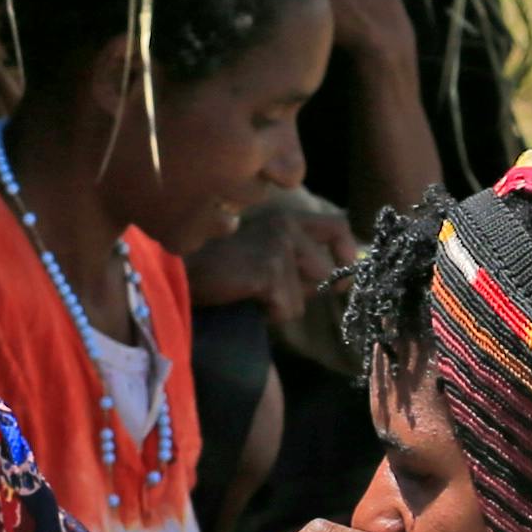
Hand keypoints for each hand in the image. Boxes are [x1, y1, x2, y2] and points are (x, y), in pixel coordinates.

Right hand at [186, 201, 345, 322]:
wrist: (183, 272)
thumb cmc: (221, 266)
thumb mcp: (264, 254)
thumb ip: (298, 260)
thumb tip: (337, 280)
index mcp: (287, 218)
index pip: (338, 226)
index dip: (349, 252)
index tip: (343, 275)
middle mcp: (287, 225)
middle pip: (324, 272)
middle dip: (304, 291)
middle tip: (270, 290)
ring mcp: (278, 246)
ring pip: (303, 297)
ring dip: (280, 304)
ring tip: (250, 292)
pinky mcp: (268, 269)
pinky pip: (286, 307)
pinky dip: (267, 313)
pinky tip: (245, 297)